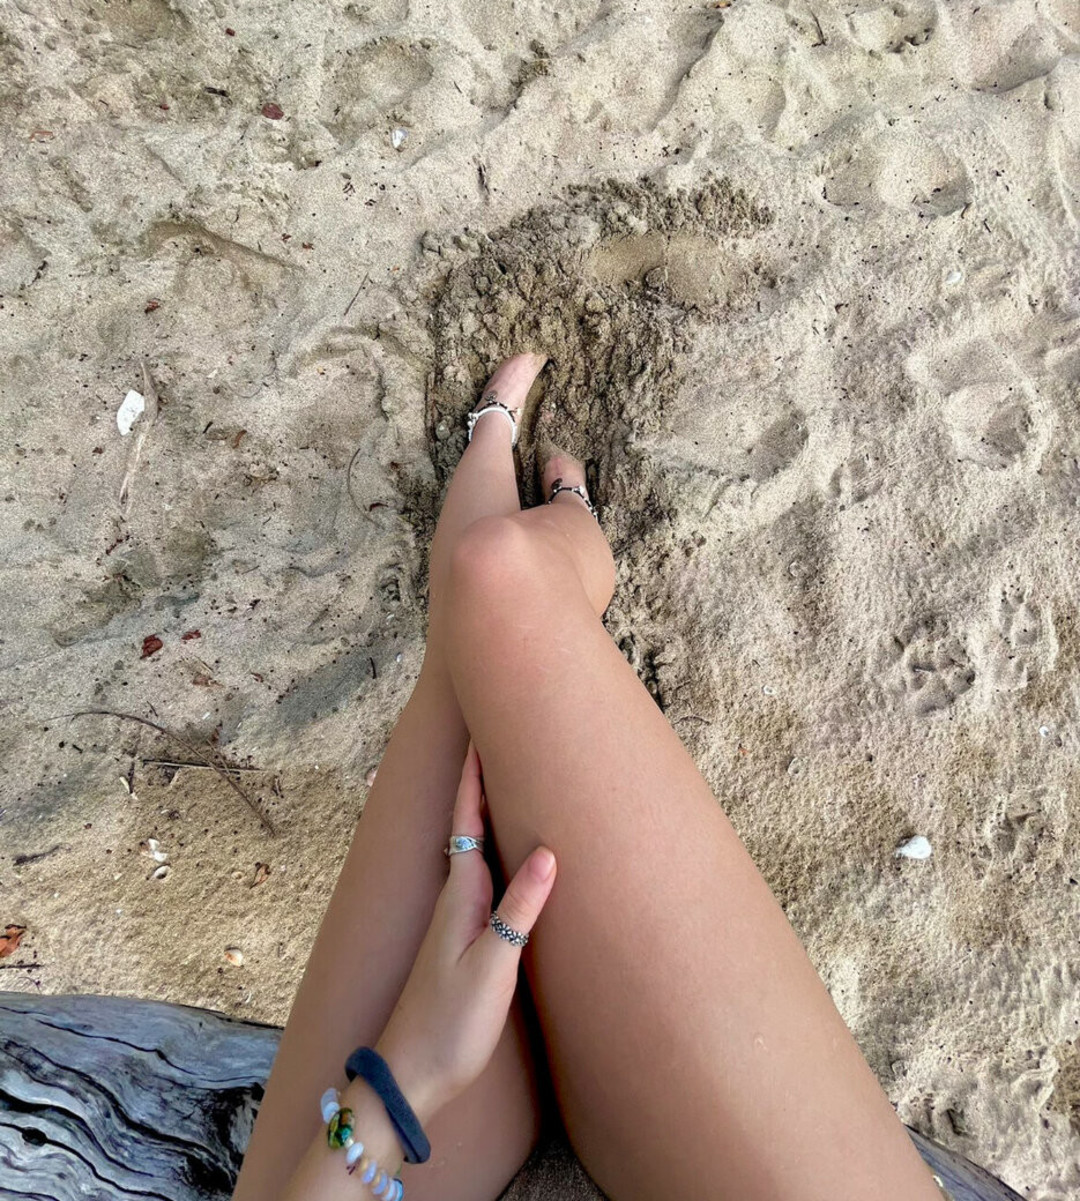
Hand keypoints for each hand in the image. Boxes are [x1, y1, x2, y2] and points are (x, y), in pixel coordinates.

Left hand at [375, 743, 555, 1123]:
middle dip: (483, 780)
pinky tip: (511, 853)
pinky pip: (485, 877)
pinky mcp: (466, 939)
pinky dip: (497, 850)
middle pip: (471, 824)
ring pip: (477, 848)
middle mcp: (457, 897)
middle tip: (500, 738)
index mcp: (461, 895)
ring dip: (488, 811)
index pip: (466, 819)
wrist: (412, 1076)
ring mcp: (459, 918)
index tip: (480, 729)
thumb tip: (549, 852)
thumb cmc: (449, 1025)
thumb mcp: (492, 967)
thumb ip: (519, 912)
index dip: (473, 775)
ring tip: (510, 778)